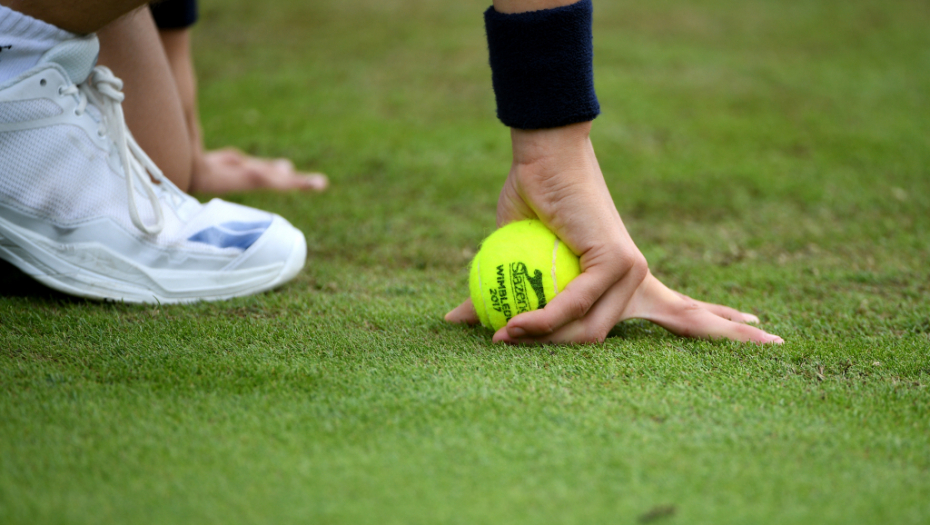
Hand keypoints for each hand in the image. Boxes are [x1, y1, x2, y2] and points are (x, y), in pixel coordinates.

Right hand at [445, 122, 782, 344]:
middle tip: (785, 344)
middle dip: (727, 336)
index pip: (680, 310)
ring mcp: (630, 268)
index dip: (716, 322)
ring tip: (504, 336)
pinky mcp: (616, 259)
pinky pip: (573, 305)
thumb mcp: (510, 265)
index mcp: (624, 279)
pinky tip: (515, 328)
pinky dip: (541, 319)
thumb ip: (499, 297)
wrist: (539, 160)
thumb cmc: (527, 208)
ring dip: (545, 341)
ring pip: (596, 334)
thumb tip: (455, 322)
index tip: (757, 326)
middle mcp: (637, 276)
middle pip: (681, 323)